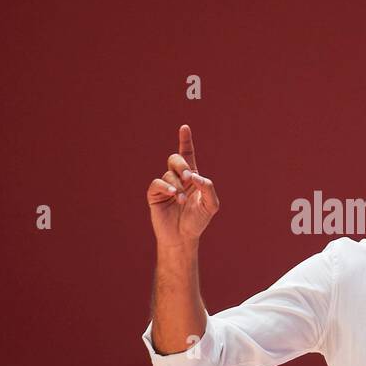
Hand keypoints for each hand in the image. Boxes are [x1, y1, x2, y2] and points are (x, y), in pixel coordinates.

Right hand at [147, 124, 219, 247]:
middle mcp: (177, 178)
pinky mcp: (155, 194)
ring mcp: (165, 185)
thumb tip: (195, 176)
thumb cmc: (198, 220)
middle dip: (182, 165)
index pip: (188, 154)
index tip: (184, 127)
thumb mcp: (211, 205)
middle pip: (176, 159)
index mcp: (191, 177)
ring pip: (169, 173)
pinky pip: (157, 183)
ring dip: (177, 186)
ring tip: (182, 201)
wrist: (183, 237)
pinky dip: (166, 187)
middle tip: (189, 178)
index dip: (185, 141)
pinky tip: (173, 194)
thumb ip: (208, 188)